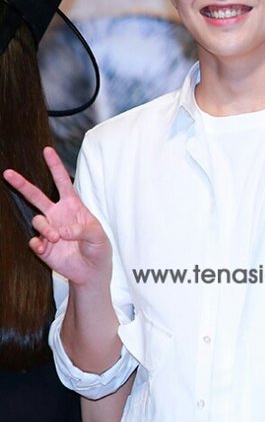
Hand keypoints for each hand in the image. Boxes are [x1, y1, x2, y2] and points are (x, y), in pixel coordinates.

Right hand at [3, 147, 110, 284]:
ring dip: (45, 228)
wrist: (92, 271)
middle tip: (8, 173)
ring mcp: (49, 230)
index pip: (62, 182)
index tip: (47, 150)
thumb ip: (83, 230)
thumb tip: (63, 230)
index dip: (55, 166)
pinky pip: (34, 241)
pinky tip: (45, 248)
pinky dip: (39, 244)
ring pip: (37, 220)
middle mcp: (57, 215)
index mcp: (73, 205)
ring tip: (55, 238)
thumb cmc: (98, 248)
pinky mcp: (43, 247)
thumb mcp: (98, 236)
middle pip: (36, 196)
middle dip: (22, 184)